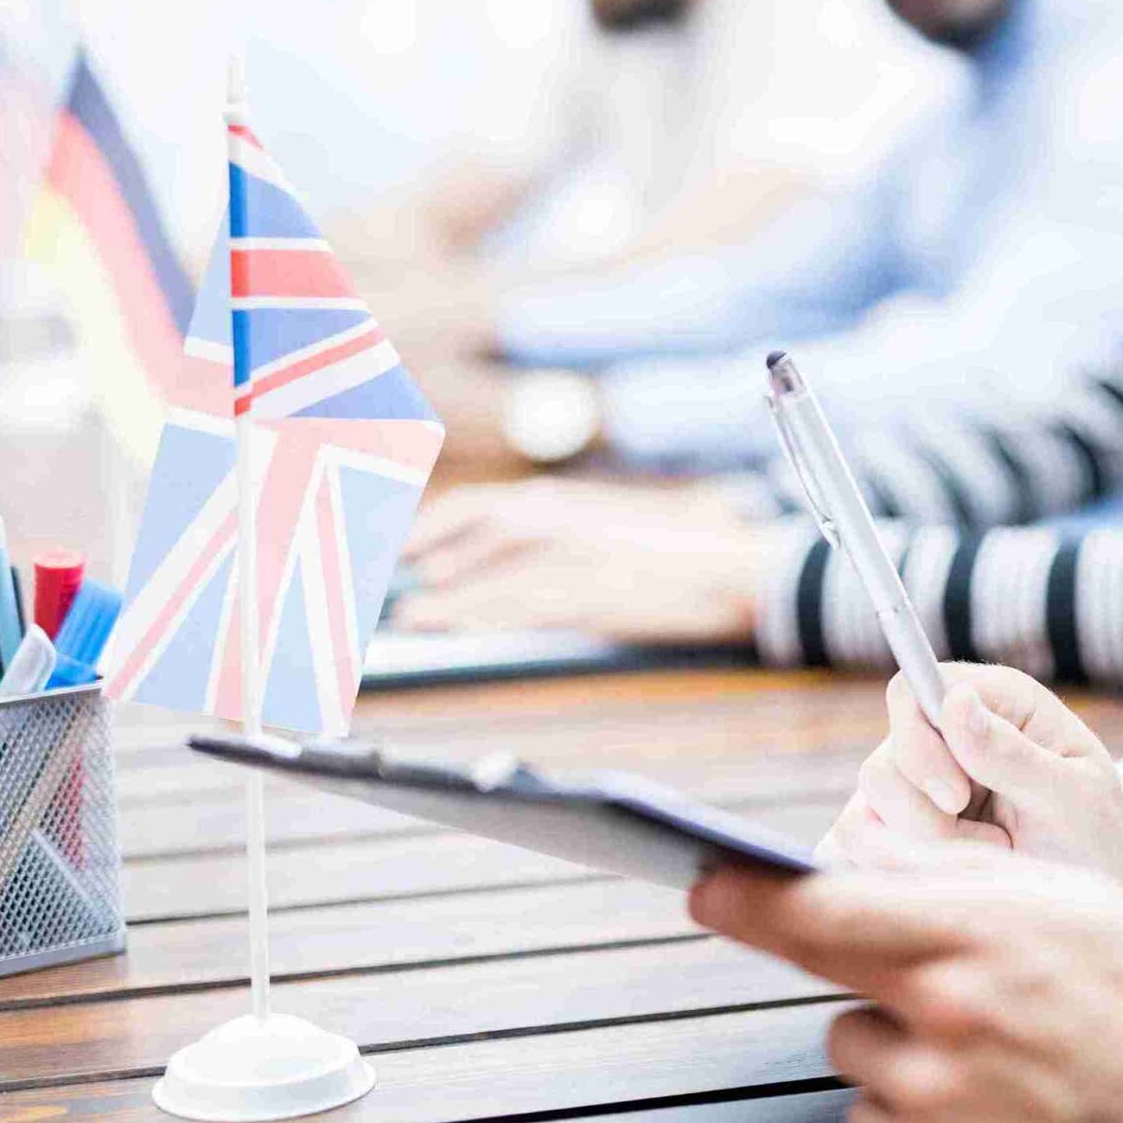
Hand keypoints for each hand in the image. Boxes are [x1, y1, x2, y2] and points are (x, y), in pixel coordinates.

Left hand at [395, 477, 763, 642]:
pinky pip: (517, 606)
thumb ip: (561, 533)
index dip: (429, 527)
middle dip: (423, 553)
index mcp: (562, 498)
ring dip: (442, 596)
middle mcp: (558, 517)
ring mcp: (571, 555)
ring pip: (487, 573)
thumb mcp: (613, 526)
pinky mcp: (587, 594)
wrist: (736, 567)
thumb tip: (517, 553)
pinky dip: (477, 614)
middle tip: (386, 578)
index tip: (398, 546)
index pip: (476, 507)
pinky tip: (450, 624)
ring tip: (408, 614)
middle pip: (469, 531)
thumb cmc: (682, 552)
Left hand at [690, 851, 1122, 1122]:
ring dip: (894, 1040)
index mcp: (980, 937)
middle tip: (816, 938)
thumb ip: (960, 879)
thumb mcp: (1070, 902)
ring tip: (981, 1050)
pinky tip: (980, 1104)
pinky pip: (871, 1115)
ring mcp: (932, 1099)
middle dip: (822, 954)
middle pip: (829, 978)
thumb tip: (862, 861)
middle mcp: (946, 1016)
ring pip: (853, 1044)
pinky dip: (909, 1107)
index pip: (831, 910)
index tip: (703, 881)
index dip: (752, 896)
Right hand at [818, 664, 1122, 929]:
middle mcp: (945, 736)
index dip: (919, 741)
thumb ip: (1013, 754)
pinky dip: (905, 873)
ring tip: (990, 861)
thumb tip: (955, 700)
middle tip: (995, 846)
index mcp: (997, 702)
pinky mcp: (897, 832)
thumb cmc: (1094, 840)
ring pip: (867, 814)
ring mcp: (916, 786)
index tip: (957, 797)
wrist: (1092, 903)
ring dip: (928, 853)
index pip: (913, 690)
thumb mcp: (1072, 798)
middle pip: (883, 763)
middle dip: (928, 820)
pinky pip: (861, 847)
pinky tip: (957, 877)